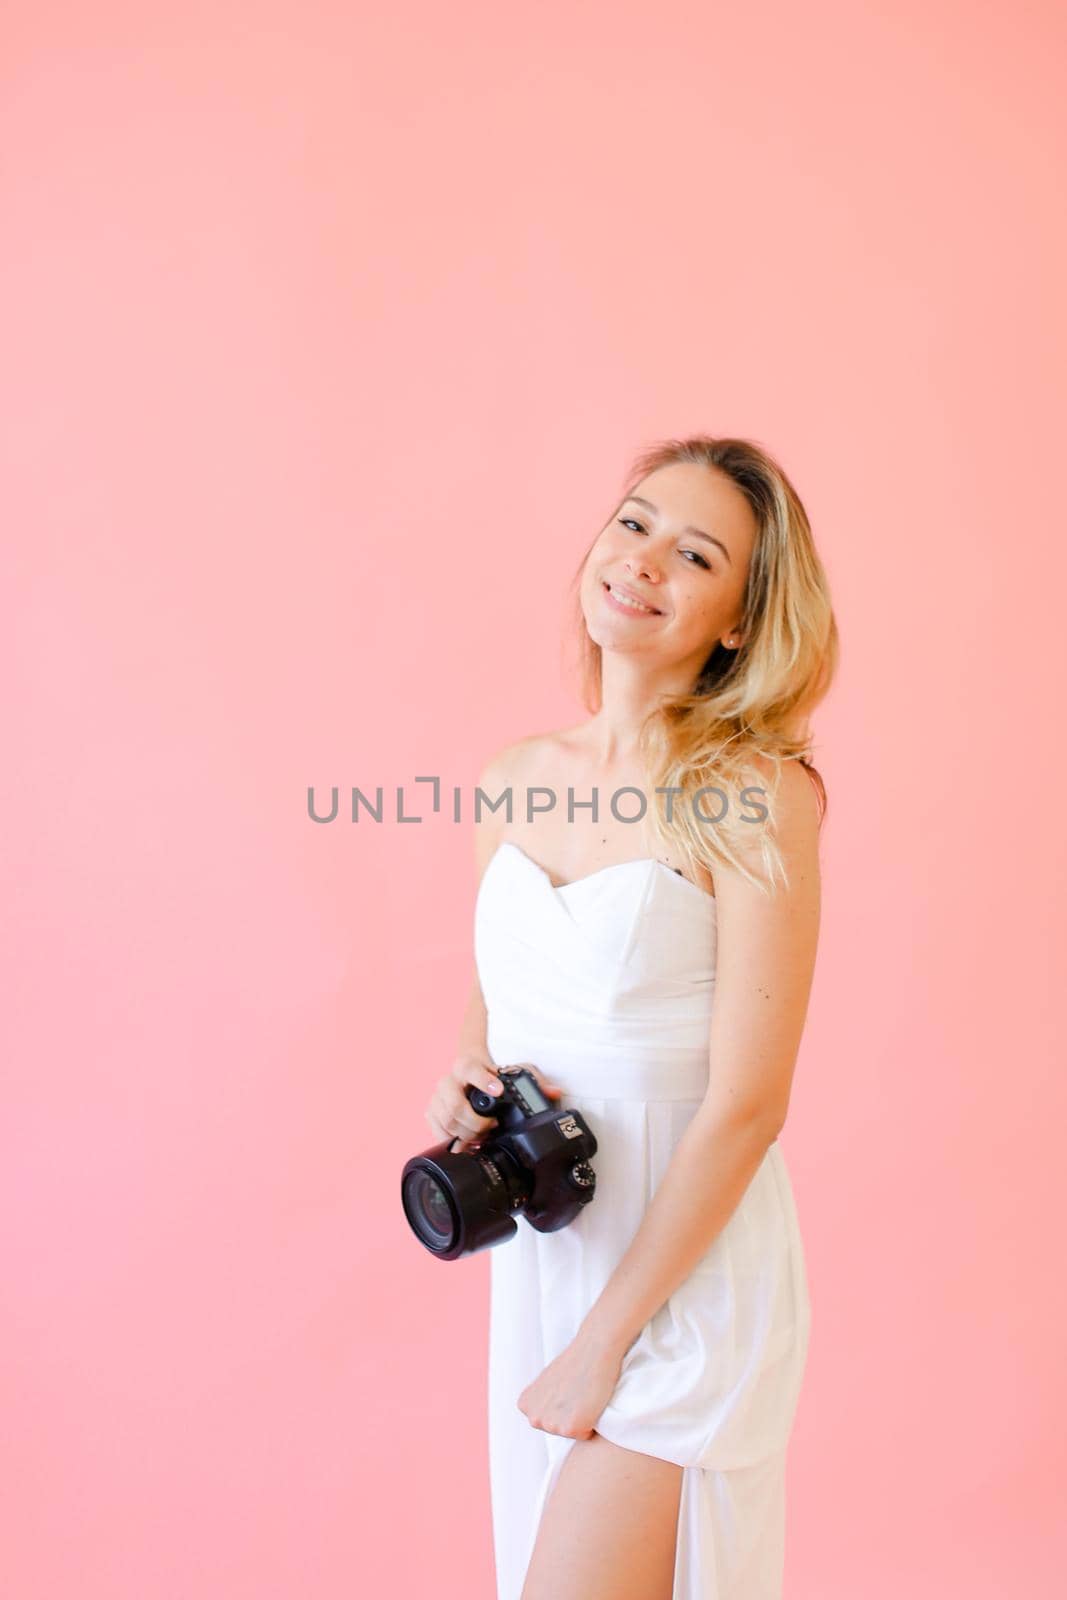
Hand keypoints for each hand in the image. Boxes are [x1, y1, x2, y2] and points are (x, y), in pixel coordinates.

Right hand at [424, 1057, 563, 1153]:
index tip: (498, 1091)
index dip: (481, 1080)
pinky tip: (469, 1141)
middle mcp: (448, 1081)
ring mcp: (437, 1098)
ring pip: (447, 1121)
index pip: (468, 1068)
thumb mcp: (514, 1072)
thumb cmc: (492, 1075)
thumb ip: (535, 1080)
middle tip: (492, 1126)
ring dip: (468, 1133)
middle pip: (455, 1105)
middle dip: (476, 1122)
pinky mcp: (432, 1113)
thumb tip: (554, 1092)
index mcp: (466, 1066)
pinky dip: (455, 1140)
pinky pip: (438, 1132)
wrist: (469, 1073)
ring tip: (483, 1135)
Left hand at [517, 1335, 624, 1440]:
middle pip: (558, 1430)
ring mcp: (549, 1424)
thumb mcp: (547, 1382)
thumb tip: (543, 1412)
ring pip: (572, 1434)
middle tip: (577, 1392)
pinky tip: (590, 1401)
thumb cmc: (575, 1363)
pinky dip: (592, 1422)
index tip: (567, 1389)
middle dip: (570, 1416)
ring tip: (583, 1395)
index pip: (548, 1421)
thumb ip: (543, 1400)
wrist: (594, 1349)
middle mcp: (533, 1417)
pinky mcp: (569, 1428)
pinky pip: (585, 1435)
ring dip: (582, 1418)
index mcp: (525, 1405)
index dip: (563, 1408)